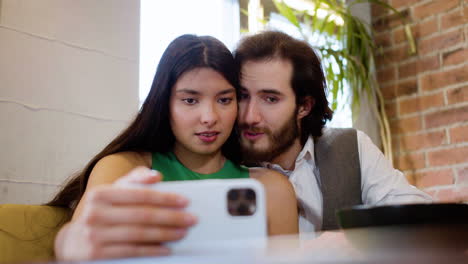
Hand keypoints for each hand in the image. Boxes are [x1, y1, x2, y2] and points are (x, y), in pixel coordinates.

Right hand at [54, 167, 196, 259]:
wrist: (73, 242)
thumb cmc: (101, 212)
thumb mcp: (111, 192)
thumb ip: (133, 179)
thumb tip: (156, 175)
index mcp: (100, 194)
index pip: (139, 195)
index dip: (164, 198)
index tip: (184, 201)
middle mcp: (95, 214)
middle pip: (142, 215)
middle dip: (171, 217)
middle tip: (191, 219)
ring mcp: (95, 235)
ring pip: (139, 234)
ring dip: (165, 234)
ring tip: (183, 232)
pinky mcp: (97, 255)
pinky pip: (131, 251)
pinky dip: (152, 250)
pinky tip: (167, 248)